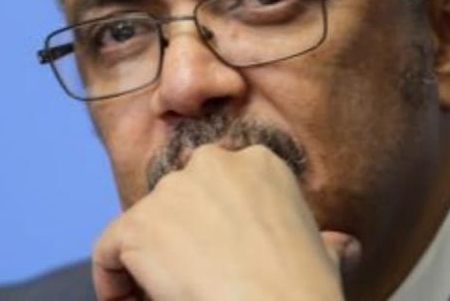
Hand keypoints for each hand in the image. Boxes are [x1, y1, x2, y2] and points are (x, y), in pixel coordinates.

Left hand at [92, 144, 359, 300]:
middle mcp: (215, 162)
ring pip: (142, 230)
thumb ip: (324, 240)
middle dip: (176, 245)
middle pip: (176, 205)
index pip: (214, 192)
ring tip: (169, 299)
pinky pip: (108, 252)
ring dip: (147, 267)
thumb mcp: (327, 254)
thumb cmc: (305, 291)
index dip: (209, 233)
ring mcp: (174, 189)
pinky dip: (113, 282)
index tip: (216, 269)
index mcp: (261, 162)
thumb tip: (341, 245)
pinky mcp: (139, 223)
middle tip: (189, 286)